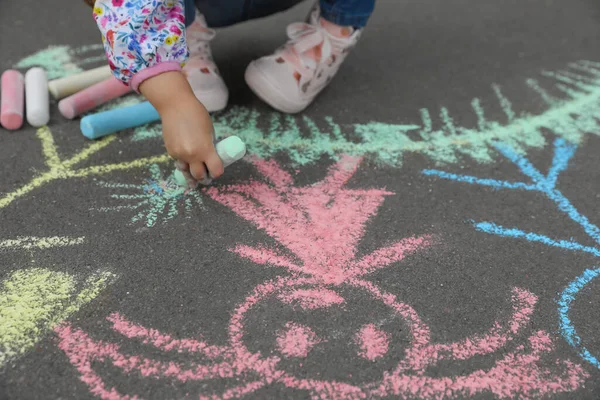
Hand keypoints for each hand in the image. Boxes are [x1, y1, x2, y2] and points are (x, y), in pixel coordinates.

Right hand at [139, 71, 223, 187]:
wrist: (175, 105)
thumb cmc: (197, 115)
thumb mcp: (210, 131)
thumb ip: (209, 146)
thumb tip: (210, 158)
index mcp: (205, 150)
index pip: (215, 171)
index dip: (217, 172)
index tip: (217, 170)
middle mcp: (191, 155)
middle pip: (198, 176)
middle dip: (204, 177)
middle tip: (207, 175)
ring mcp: (179, 154)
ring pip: (186, 172)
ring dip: (191, 173)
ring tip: (195, 172)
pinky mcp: (170, 151)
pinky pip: (179, 162)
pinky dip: (183, 162)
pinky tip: (186, 157)